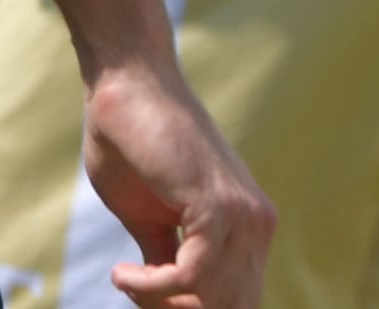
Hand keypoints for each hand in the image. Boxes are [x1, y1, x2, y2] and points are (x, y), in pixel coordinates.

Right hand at [80, 57, 271, 308]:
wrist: (130, 91)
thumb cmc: (135, 150)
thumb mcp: (152, 223)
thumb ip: (167, 260)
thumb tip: (166, 301)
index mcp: (248, 225)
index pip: (239, 297)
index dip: (188, 308)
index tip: (146, 298)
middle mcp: (257, 221)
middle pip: (232, 303)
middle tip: (135, 291)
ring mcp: (243, 212)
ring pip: (212, 297)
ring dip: (156, 300)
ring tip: (125, 276)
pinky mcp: (217, 204)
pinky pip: (192, 275)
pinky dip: (150, 286)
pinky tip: (122, 271)